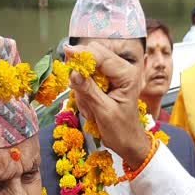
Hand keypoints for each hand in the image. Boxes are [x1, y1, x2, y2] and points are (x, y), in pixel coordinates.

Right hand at [65, 43, 150, 169]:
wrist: (128, 142)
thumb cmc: (121, 130)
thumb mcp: (104, 111)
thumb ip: (88, 90)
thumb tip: (73, 72)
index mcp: (127, 74)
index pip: (101, 55)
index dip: (83, 53)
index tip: (66, 52)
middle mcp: (122, 70)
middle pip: (94, 54)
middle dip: (82, 71)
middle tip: (78, 91)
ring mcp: (113, 75)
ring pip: (88, 66)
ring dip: (82, 86)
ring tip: (90, 107)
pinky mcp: (106, 82)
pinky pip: (86, 78)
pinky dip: (83, 91)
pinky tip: (90, 106)